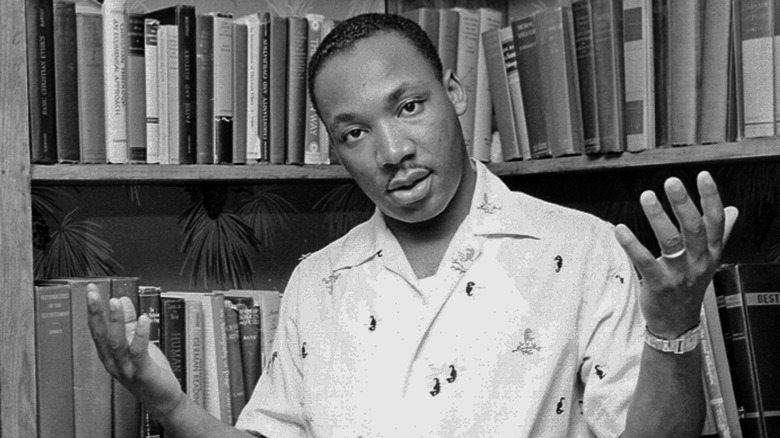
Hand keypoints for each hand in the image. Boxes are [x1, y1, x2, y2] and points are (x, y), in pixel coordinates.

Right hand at [86, 290, 183, 418]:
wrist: (161, 398)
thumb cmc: (148, 372)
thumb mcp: (136, 343)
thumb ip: (129, 322)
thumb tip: (121, 299)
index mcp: (109, 354)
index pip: (96, 329)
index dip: (93, 310)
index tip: (91, 290)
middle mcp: (113, 362)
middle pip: (100, 335)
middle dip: (96, 313)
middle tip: (93, 293)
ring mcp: (126, 368)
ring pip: (117, 343)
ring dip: (116, 321)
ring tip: (115, 302)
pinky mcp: (142, 373)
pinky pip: (139, 352)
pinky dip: (140, 335)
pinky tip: (143, 320)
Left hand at [614, 171, 738, 337]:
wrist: (677, 322)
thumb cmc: (689, 286)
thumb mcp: (708, 261)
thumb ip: (720, 234)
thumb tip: (733, 211)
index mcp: (710, 253)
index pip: (716, 221)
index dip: (710, 198)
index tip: (703, 176)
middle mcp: (698, 262)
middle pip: (694, 228)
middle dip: (683, 204)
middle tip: (671, 182)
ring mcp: (679, 274)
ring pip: (671, 242)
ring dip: (658, 217)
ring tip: (647, 196)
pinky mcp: (659, 284)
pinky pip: (645, 262)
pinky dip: (632, 244)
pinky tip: (620, 229)